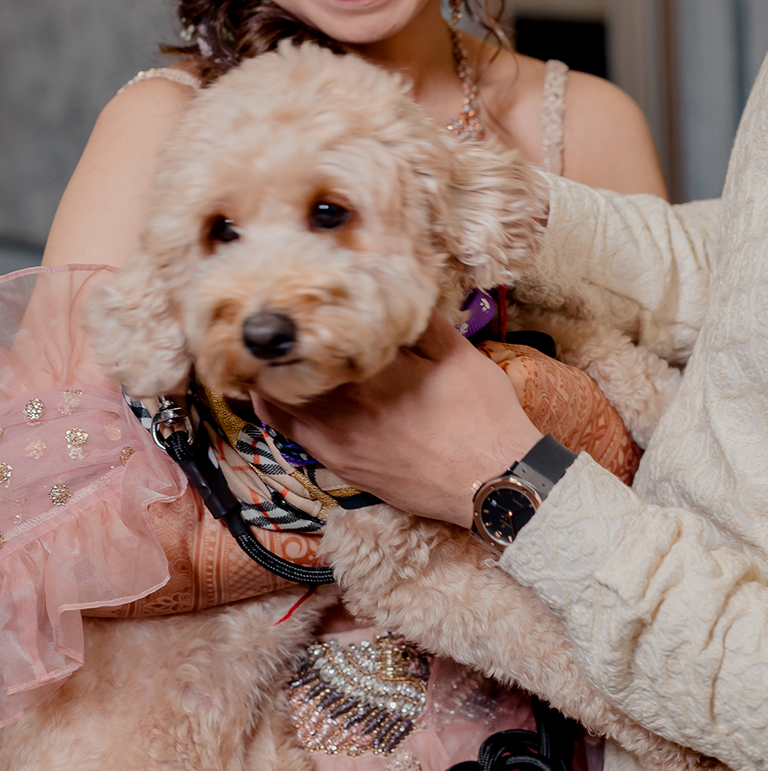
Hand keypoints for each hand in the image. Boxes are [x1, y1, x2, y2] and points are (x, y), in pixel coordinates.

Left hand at [251, 312, 537, 526]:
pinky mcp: (339, 463)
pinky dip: (277, 407)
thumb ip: (420, 321)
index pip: (315, 336)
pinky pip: (290, 431)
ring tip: (273, 353)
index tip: (296, 299)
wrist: (493, 482)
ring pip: (278, 401)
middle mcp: (343, 406)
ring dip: (271, 374)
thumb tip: (391, 289)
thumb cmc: (482, 415)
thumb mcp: (459, 354)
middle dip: (277, 343)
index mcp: (371, 371)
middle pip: (284, 368)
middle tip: (278, 321)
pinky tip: (277, 393)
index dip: (298, 315)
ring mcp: (335, 439)